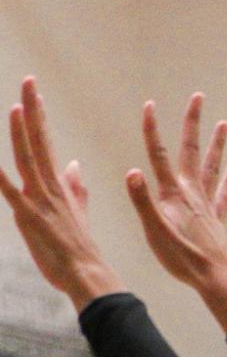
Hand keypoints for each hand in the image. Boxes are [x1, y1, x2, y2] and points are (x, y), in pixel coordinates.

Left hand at [0, 79, 122, 307]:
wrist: (87, 274)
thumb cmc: (80, 251)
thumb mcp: (79, 214)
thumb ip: (76, 188)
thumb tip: (74, 165)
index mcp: (58, 186)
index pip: (46, 143)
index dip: (39, 117)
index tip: (33, 92)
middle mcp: (49, 188)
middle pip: (38, 142)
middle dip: (33, 111)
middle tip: (28, 82)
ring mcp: (40, 201)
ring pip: (28, 160)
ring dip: (21, 134)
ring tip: (15, 108)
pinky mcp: (30, 218)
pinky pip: (11, 193)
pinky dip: (0, 178)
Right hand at [127, 94, 226, 328]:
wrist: (216, 279)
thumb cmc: (183, 259)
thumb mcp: (155, 231)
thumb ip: (142, 201)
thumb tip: (132, 171)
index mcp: (173, 195)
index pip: (158, 155)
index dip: (152, 130)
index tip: (149, 105)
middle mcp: (192, 194)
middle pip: (191, 151)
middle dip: (192, 123)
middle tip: (198, 97)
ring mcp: (207, 205)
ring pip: (211, 166)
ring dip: (215, 144)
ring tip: (223, 123)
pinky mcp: (217, 219)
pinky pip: (223, 193)